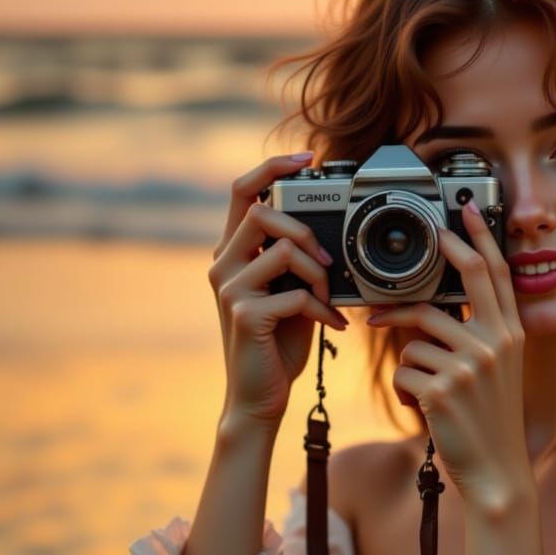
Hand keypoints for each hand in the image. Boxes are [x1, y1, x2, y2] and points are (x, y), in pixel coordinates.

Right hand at [209, 153, 348, 426]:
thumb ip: (295, 260)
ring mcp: (230, 289)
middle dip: (306, 230)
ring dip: (319, 273)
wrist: (260, 396)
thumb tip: (327, 233)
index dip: (273, 167)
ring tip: (329, 297)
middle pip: (262, 212)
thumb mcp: (289, 290)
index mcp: (233, 253)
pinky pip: (296, 294)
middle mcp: (223, 265)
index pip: (242, 191)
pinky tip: (332, 325)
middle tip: (327, 261)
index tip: (308, 158)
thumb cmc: (277, 342)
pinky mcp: (246, 315)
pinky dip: (323, 309)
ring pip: (283, 249)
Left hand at [367, 200, 529, 507]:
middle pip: (462, 279)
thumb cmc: (490, 420)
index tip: (466, 211)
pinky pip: (403, 368)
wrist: (497, 471)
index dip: (479, 238)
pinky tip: (423, 406)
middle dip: (442, 253)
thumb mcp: (496, 371)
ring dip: (411, 360)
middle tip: (426, 238)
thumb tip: (429, 310)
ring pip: (417, 334)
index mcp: (512, 334)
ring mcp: (470, 364)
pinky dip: (403, 388)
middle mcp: (495, 343)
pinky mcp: (443, 387)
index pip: (496, 273)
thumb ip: (475, 335)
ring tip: (425, 386)